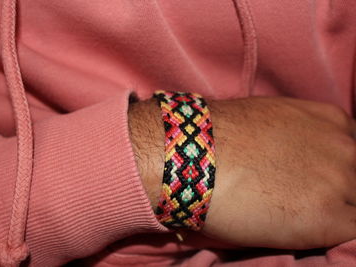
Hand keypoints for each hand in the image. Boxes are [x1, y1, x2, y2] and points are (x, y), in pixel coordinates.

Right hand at [128, 96, 355, 249]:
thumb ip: (298, 136)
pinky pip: (351, 233)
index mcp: (330, 120)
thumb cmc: (219, 136)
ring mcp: (339, 181)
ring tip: (296, 215)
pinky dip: (332, 234)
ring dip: (335, 213)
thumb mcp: (269, 120)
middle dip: (338, 192)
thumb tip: (294, 157)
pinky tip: (301, 230)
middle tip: (303, 200)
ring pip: (355, 206)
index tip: (322, 183)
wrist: (193, 156)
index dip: (341, 171)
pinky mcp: (327, 218)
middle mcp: (344, 147)